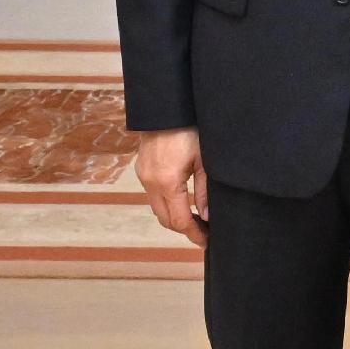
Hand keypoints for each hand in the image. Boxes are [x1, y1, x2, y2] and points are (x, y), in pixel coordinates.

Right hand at [134, 126, 208, 247]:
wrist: (166, 106)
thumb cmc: (189, 129)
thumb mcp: (204, 160)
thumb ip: (205, 191)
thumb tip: (208, 217)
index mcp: (167, 182)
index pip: (180, 221)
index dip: (194, 234)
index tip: (207, 242)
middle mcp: (151, 182)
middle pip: (165, 220)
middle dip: (185, 229)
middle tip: (204, 233)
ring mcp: (143, 175)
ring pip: (157, 209)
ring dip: (174, 217)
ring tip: (196, 219)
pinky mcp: (142, 169)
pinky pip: (153, 195)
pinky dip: (166, 204)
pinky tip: (182, 201)